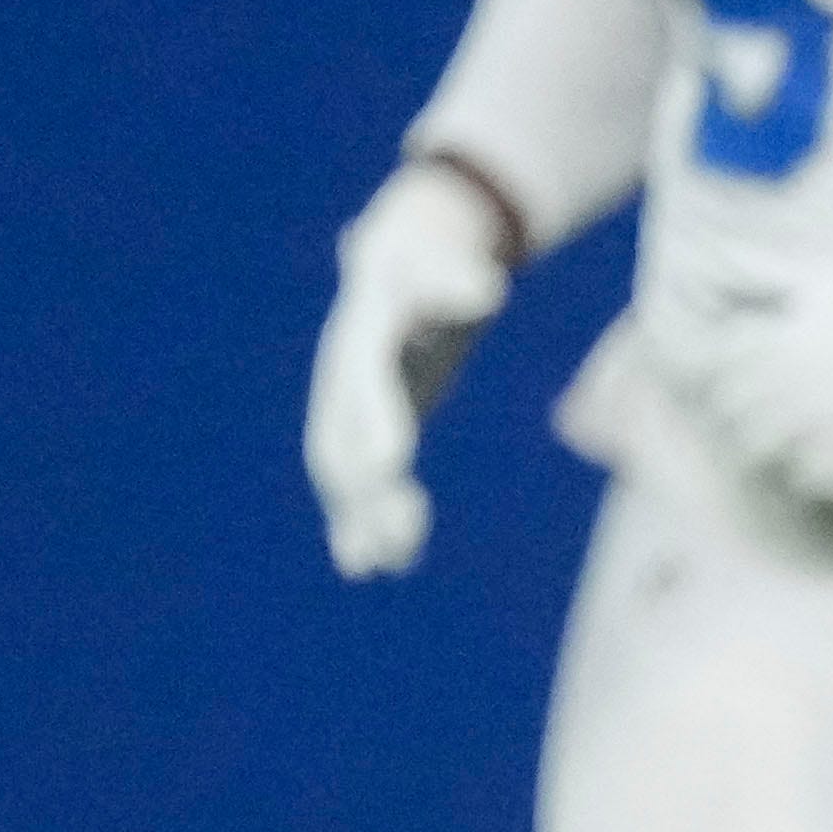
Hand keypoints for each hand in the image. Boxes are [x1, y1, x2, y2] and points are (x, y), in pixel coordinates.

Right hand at [305, 159, 512, 576]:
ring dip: (364, 518)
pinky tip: (370, 566)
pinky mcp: (368, 432)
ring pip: (346, 474)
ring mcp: (348, 410)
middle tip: (404, 529)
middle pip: (344, 439)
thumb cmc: (436, 265)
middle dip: (368, 487)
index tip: (393, 464)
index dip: (377, 422)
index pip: (364, 383)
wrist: (404, 268)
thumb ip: (461, 281)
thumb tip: (489, 288)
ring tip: (389, 562)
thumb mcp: (448, 265)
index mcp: (362, 336)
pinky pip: (356, 484)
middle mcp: (344, 381)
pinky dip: (360, 522)